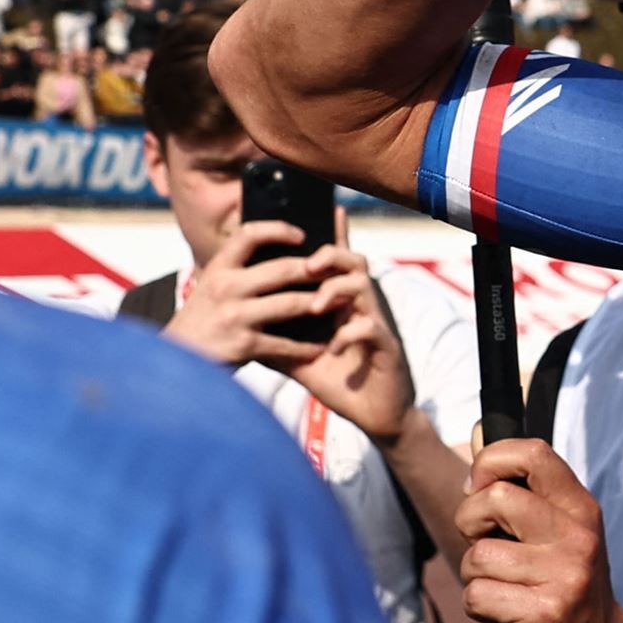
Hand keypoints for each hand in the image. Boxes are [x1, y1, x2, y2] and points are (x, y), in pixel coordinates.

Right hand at [161, 221, 349, 370]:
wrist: (175, 362)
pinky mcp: (243, 346)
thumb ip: (236, 272)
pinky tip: (320, 347)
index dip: (278, 229)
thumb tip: (275, 254)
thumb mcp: (209, 288)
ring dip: (318, 305)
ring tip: (339, 304)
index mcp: (218, 269)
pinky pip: (284, 345)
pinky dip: (305, 347)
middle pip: (281, 270)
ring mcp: (235, 317)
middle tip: (335, 271)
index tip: (301, 234)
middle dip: (313, 270)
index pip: (249, 234)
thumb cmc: (200, 322)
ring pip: (289, 305)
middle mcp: (226, 287)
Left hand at [284, 213, 426, 444]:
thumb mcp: (299, 355)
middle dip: (329, 255)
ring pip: (363, 286)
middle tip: (309, 263)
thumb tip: (237, 325)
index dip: (331, 233)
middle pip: (352, 261)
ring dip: (335, 291)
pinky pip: (370, 328)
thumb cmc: (338, 378)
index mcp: (341, 301)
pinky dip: (349, 334)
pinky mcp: (385, 346)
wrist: (374, 413)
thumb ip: (276, 336)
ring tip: (315, 305)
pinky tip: (332, 348)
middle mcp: (361, 305)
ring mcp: (375, 323)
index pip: (336, 260)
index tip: (320, 210)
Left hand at [457, 436, 622, 622]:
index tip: (480, 488)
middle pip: (496, 498)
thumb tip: (476, 436)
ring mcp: (563, 576)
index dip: (491, 461)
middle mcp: (577, 536)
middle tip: (483, 543)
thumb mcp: (556, 529)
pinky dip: (477, 605)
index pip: (532, 452)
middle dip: (469, 521)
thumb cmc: (563, 582)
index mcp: (579, 507)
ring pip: (478, 555)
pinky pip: (477, 595)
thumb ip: (521, 487)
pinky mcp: (543, 614)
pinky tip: (503, 611)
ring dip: (474, 573)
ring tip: (501, 585)